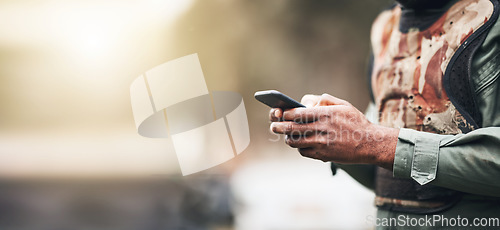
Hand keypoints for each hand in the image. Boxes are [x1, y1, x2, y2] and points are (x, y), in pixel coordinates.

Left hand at [269, 93, 398, 168]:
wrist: (370, 144)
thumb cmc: (356, 122)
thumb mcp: (343, 105)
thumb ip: (324, 100)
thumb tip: (306, 100)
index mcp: (325, 114)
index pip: (297, 113)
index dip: (285, 113)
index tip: (280, 113)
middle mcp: (322, 128)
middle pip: (291, 128)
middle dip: (279, 126)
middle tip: (274, 126)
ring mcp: (322, 143)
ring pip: (295, 142)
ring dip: (288, 138)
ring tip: (286, 135)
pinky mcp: (323, 155)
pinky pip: (304, 152)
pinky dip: (299, 148)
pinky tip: (300, 144)